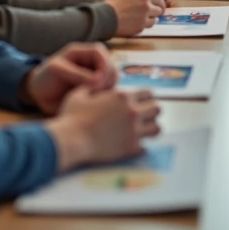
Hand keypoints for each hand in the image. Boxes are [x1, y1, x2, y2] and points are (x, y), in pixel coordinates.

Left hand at [20, 43, 117, 114]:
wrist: (39, 96)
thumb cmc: (45, 79)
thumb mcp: (57, 71)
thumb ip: (78, 74)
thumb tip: (99, 80)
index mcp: (82, 52)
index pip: (100, 52)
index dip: (102, 65)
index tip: (98, 82)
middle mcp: (92, 62)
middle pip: (110, 66)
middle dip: (106, 79)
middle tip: (94, 92)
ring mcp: (96, 75)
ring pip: (112, 80)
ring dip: (106, 89)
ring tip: (92, 97)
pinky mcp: (97, 89)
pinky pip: (108, 91)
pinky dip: (105, 97)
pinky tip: (93, 102)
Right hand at [47, 88, 161, 172]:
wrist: (71, 141)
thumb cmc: (73, 117)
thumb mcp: (80, 94)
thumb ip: (93, 86)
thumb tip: (98, 82)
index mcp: (123, 96)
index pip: (148, 93)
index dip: (144, 97)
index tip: (140, 103)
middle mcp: (133, 112)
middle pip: (157, 109)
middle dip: (151, 111)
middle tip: (142, 116)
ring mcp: (134, 130)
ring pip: (157, 128)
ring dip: (150, 128)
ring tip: (141, 131)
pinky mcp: (131, 148)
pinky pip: (146, 146)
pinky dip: (141, 146)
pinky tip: (132, 145)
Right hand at [103, 0, 165, 35]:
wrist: (106, 16)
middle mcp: (147, 5)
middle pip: (161, 6)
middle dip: (159, 6)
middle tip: (156, 7)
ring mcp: (144, 17)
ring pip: (156, 16)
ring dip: (153, 15)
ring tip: (146, 13)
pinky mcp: (141, 27)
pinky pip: (149, 24)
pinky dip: (146, 22)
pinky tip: (140, 20)